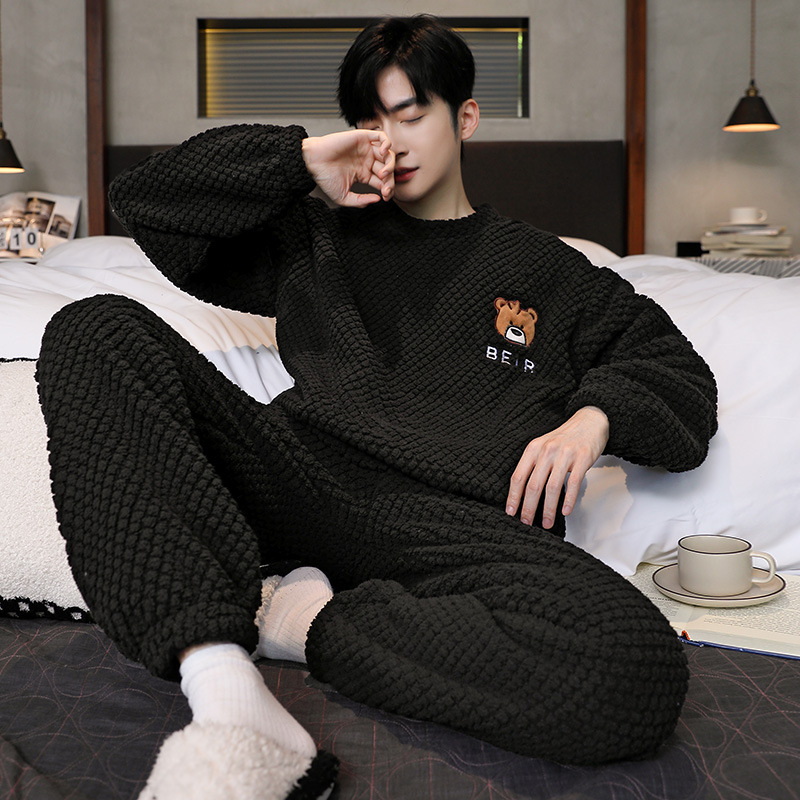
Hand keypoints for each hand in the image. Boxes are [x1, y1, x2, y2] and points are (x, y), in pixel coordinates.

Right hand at [302, 130, 394, 206]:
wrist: (313, 162)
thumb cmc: (324, 178)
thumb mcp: (343, 197)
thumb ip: (360, 201)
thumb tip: (377, 199)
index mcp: (363, 174)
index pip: (382, 181)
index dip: (387, 189)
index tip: (386, 197)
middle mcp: (366, 161)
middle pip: (387, 169)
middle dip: (390, 180)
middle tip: (386, 188)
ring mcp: (365, 149)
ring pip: (387, 154)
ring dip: (390, 164)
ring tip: (383, 173)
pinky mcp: (362, 137)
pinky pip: (381, 136)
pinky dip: (387, 143)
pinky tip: (383, 153)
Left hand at [506, 406, 608, 529]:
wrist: (589, 421)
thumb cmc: (564, 438)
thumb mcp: (543, 446)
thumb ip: (533, 465)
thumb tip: (522, 493)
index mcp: (533, 449)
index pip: (518, 476)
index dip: (513, 497)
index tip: (511, 512)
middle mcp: (547, 451)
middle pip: (533, 485)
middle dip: (529, 508)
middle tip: (527, 523)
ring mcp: (565, 455)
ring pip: (552, 488)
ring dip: (548, 509)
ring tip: (547, 523)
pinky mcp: (582, 458)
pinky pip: (573, 483)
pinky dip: (568, 500)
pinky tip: (565, 511)